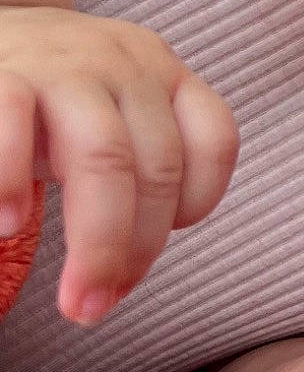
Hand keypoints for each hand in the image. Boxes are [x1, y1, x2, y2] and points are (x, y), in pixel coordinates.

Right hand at [0, 5, 238, 323]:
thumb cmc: (46, 96)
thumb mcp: (105, 115)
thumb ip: (129, 172)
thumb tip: (118, 276)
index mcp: (163, 74)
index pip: (213, 141)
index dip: (190, 209)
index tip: (144, 255)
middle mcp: (127, 63)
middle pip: (159, 165)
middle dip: (135, 250)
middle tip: (96, 309)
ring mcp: (66, 63)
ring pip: (105, 155)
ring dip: (96, 239)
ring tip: (73, 299)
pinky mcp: (4, 71)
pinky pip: (16, 121)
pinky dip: (13, 178)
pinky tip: (8, 225)